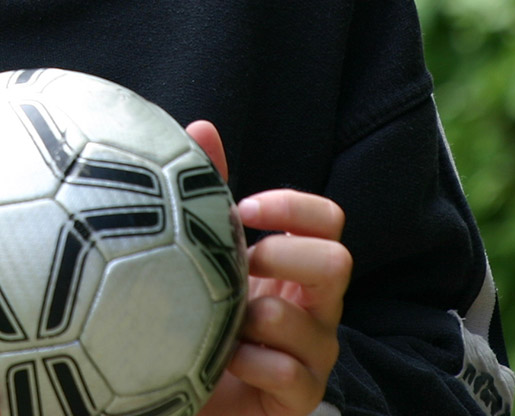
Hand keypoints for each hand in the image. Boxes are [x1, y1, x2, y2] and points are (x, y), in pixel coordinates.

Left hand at [186, 122, 351, 415]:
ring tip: (220, 324)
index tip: (244, 209)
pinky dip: (252, 364)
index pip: (328, 220)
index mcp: (295, 266)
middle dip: (285, 256)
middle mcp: (315, 307)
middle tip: (242, 264)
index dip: (294, 207)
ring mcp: (313, 354)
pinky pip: (290, 374)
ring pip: (310, 323)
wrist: (176, 391)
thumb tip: (201, 126)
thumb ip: (204, 194)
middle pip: (338, 262)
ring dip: (254, 319)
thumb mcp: (199, 256)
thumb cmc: (197, 318)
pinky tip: (224, 363)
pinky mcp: (300, 398)